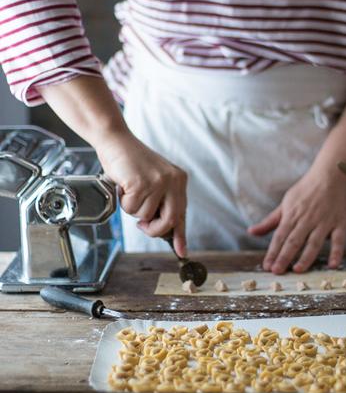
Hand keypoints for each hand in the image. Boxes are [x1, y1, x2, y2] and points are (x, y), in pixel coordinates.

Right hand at [96, 130, 187, 256]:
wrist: (116, 141)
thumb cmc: (131, 163)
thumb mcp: (153, 181)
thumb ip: (161, 201)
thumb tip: (167, 231)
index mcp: (179, 179)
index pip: (181, 213)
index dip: (181, 234)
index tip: (182, 251)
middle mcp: (173, 180)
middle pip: (169, 220)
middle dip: (154, 229)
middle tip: (142, 226)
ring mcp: (158, 181)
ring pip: (145, 216)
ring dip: (133, 209)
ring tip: (130, 190)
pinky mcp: (141, 183)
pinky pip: (132, 208)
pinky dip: (123, 201)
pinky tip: (123, 186)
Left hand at [247, 165, 345, 273]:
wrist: (332, 173)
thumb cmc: (307, 189)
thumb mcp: (285, 203)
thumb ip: (269, 221)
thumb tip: (251, 232)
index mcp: (292, 215)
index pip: (280, 236)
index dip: (273, 252)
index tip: (266, 266)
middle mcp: (307, 219)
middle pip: (294, 240)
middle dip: (284, 257)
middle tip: (277, 272)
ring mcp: (324, 222)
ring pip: (314, 242)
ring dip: (306, 257)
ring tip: (298, 270)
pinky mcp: (341, 224)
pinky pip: (339, 240)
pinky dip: (336, 252)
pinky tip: (332, 265)